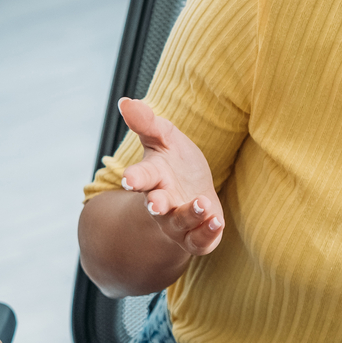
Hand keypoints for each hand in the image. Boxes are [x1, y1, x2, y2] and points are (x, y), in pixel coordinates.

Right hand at [116, 98, 223, 256]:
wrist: (190, 194)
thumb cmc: (175, 163)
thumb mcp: (164, 137)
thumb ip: (146, 122)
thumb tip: (125, 101)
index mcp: (152, 176)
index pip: (140, 177)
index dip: (134, 178)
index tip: (129, 179)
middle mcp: (161, 201)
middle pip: (155, 205)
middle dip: (155, 204)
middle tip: (155, 203)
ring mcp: (177, 222)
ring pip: (179, 223)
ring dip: (190, 214)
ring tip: (202, 203)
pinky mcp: (195, 237)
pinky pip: (198, 241)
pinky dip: (207, 232)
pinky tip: (216, 221)